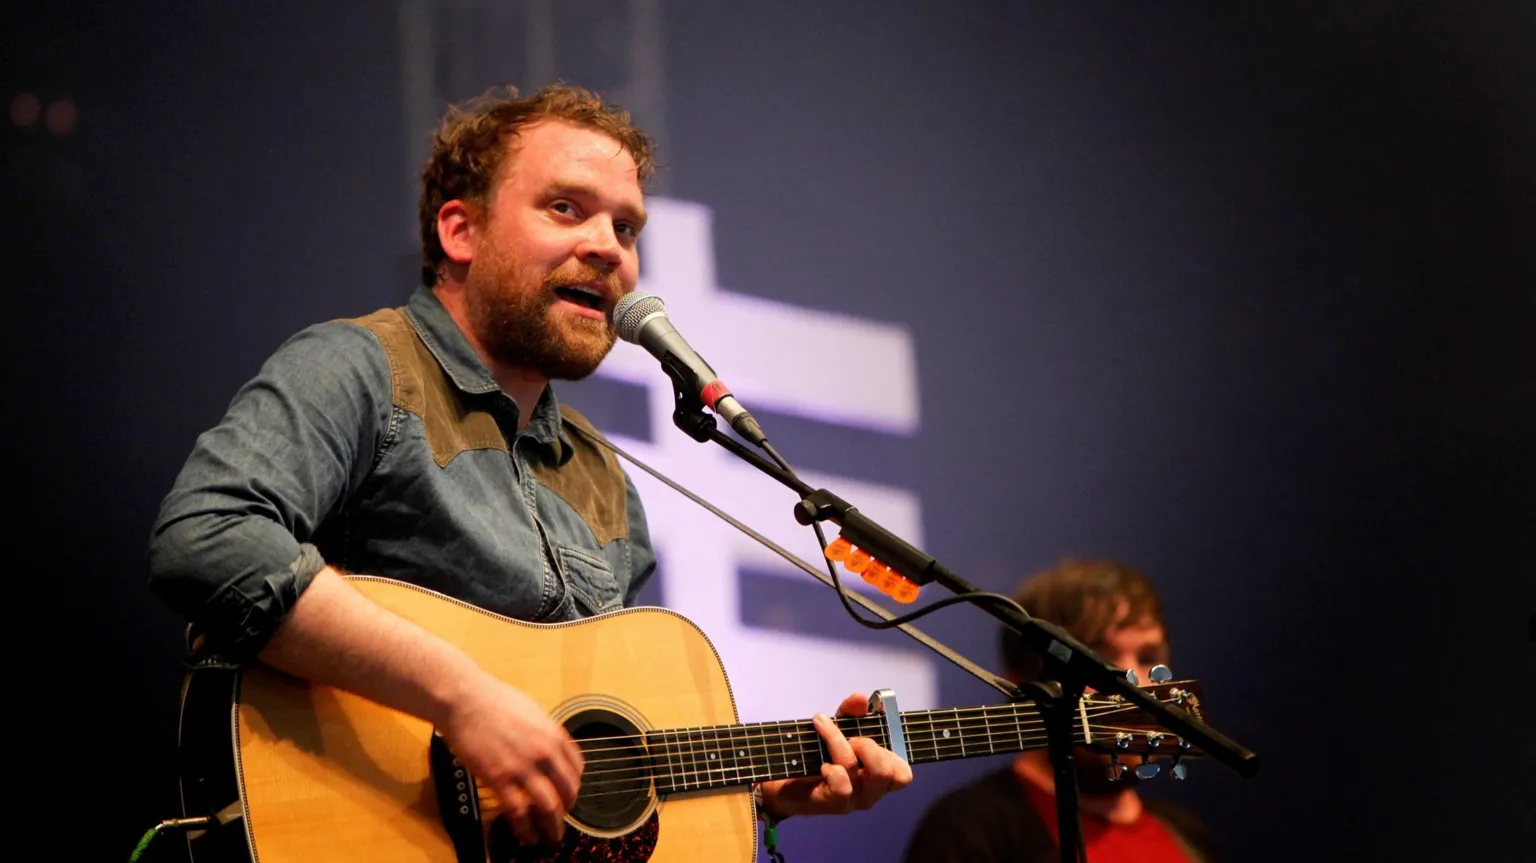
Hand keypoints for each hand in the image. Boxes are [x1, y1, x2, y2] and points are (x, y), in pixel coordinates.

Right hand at [436, 672, 583, 846]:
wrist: (466, 700)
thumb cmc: (496, 701)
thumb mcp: (533, 713)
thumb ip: (546, 735)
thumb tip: (553, 751)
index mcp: (554, 735)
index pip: (577, 768)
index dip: (575, 785)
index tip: (570, 793)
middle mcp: (544, 753)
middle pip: (568, 790)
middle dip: (568, 809)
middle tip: (564, 819)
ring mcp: (522, 767)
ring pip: (548, 806)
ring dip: (553, 826)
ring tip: (551, 836)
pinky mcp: (499, 779)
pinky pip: (518, 811)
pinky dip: (526, 828)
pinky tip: (527, 836)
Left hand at [757, 692, 913, 818]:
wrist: (782, 779)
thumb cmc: (816, 755)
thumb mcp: (838, 728)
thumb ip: (851, 712)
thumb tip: (861, 698)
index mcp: (877, 777)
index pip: (902, 775)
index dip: (893, 752)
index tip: (872, 733)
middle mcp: (869, 793)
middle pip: (887, 772)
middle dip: (868, 745)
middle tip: (851, 737)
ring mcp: (851, 800)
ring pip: (856, 769)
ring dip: (838, 742)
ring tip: (824, 731)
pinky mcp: (830, 804)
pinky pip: (841, 785)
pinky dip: (831, 768)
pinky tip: (821, 764)